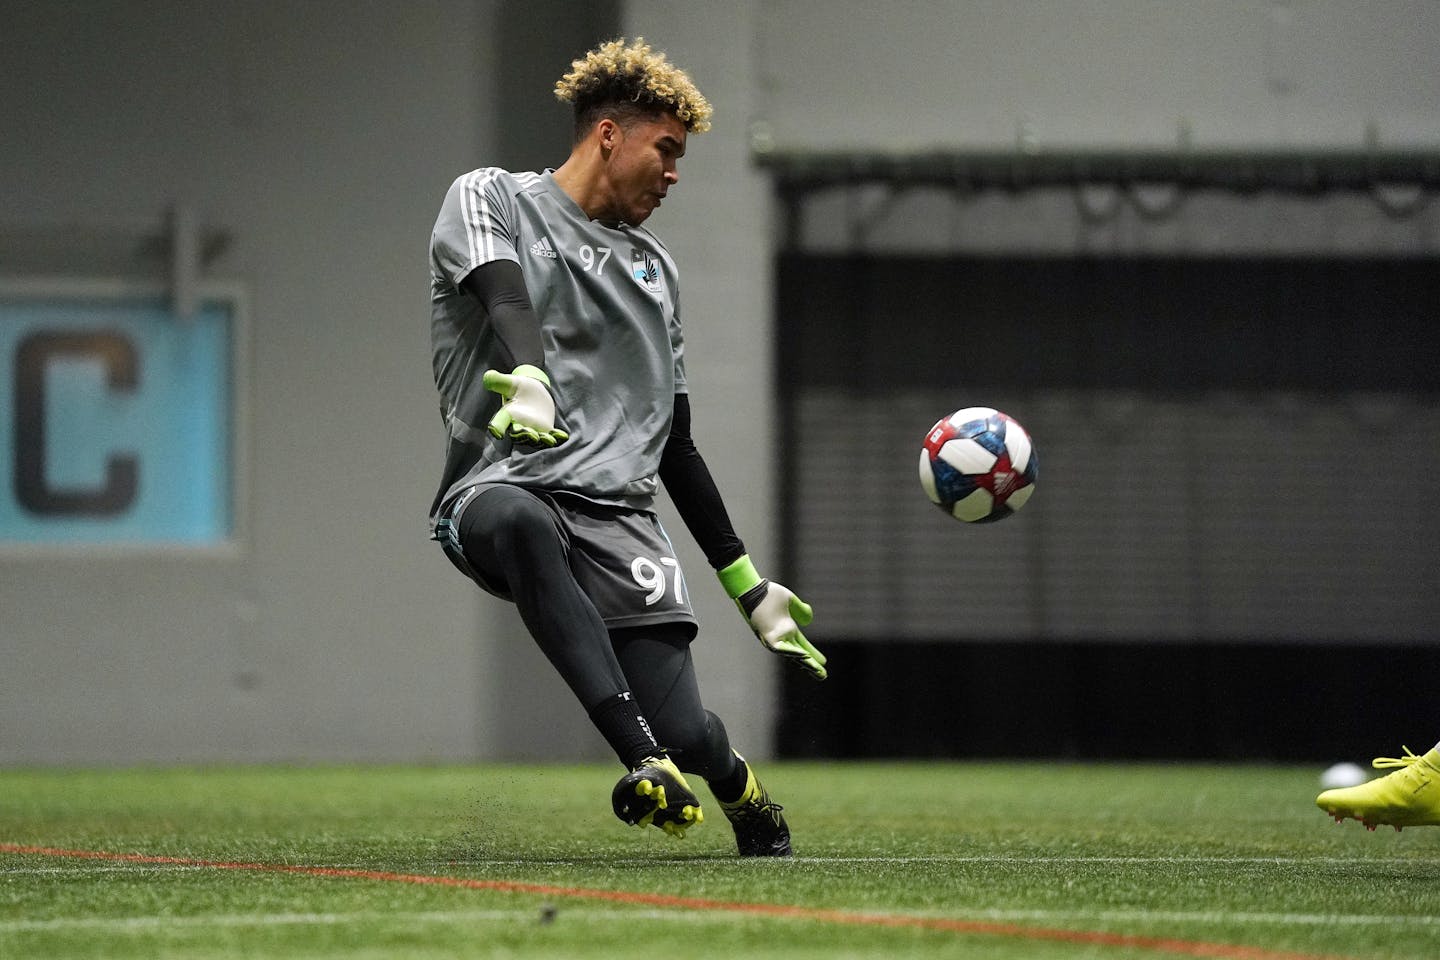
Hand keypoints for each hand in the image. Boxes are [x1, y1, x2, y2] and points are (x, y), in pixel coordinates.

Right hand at [481, 364, 568, 446]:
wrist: (534, 392)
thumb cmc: (519, 387)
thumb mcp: (509, 382)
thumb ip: (498, 381)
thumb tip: (487, 377)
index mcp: (507, 414)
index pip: (500, 422)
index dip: (497, 428)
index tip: (497, 433)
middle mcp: (519, 425)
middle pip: (519, 435)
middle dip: (525, 436)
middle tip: (531, 434)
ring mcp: (533, 430)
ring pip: (536, 440)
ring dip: (542, 441)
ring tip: (549, 439)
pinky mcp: (546, 430)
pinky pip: (551, 437)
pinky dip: (557, 438)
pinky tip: (563, 436)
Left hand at [717, 555, 827, 680]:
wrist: (753, 589)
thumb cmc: (768, 593)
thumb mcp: (790, 600)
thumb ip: (800, 609)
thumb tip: (808, 620)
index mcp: (787, 628)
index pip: (802, 645)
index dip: (813, 654)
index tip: (823, 663)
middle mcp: (781, 636)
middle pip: (799, 654)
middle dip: (811, 665)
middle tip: (823, 676)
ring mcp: (774, 637)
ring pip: (792, 655)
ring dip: (805, 663)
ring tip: (818, 672)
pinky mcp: (768, 636)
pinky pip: (782, 648)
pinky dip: (792, 653)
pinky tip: (804, 656)